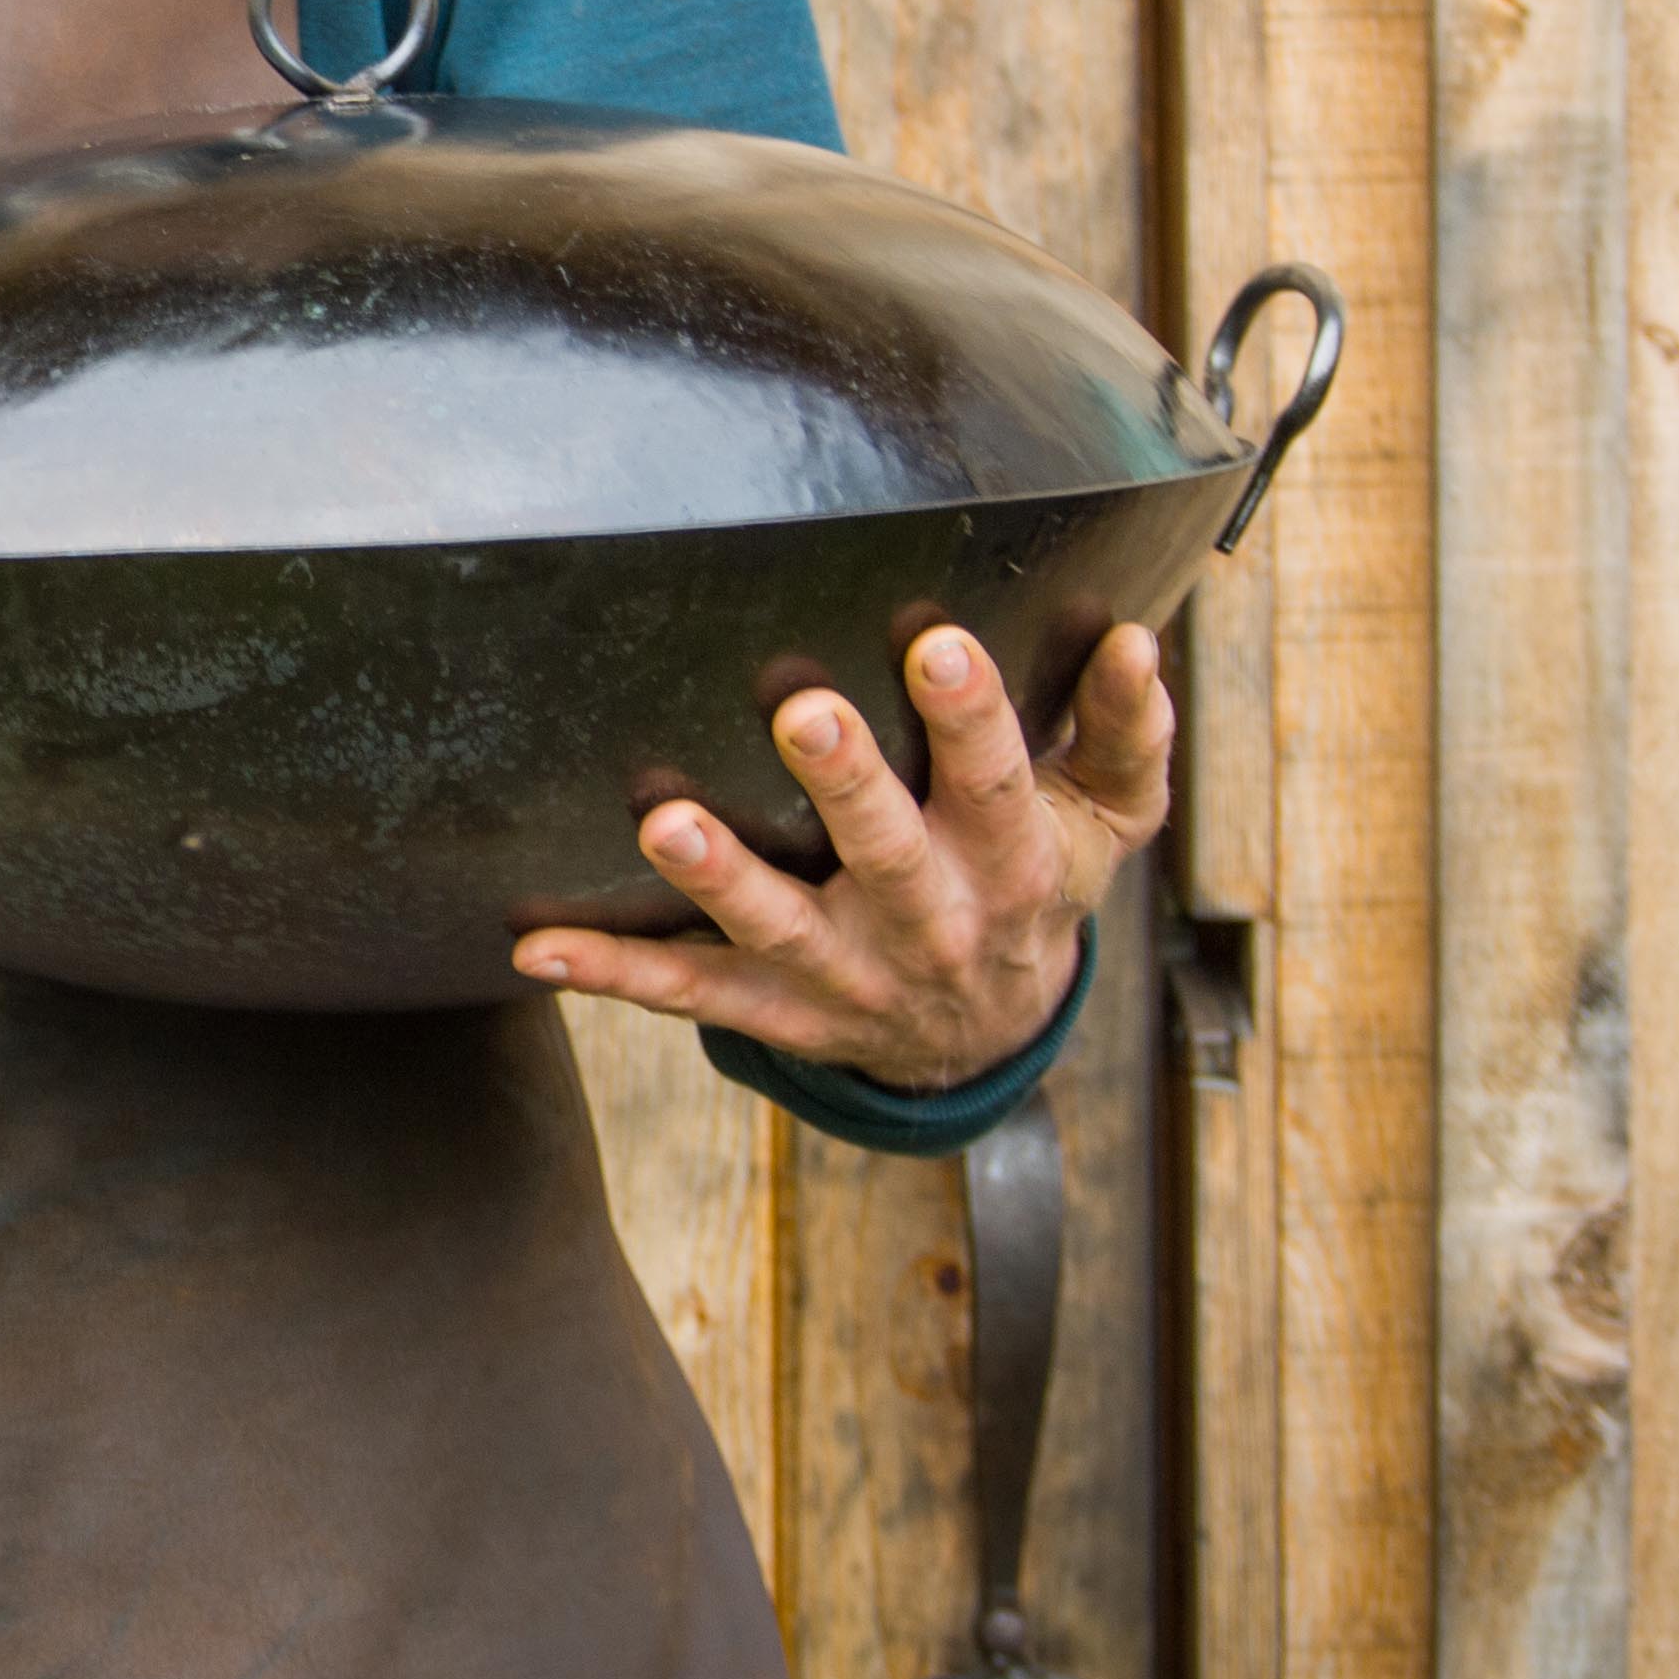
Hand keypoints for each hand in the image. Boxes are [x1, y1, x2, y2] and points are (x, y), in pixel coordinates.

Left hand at [512, 622, 1171, 1090]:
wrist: (989, 1038)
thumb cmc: (1038, 879)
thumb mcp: (1108, 820)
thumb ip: (1127, 732)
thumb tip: (1141, 640)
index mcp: (1012, 863)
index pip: (996, 783)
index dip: (972, 718)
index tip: (938, 642)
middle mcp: (929, 925)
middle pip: (889, 856)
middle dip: (846, 786)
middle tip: (803, 714)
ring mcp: (847, 974)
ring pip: (780, 930)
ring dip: (722, 881)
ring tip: (667, 828)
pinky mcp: (776, 1011)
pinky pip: (689, 994)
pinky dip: (613, 974)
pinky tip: (537, 947)